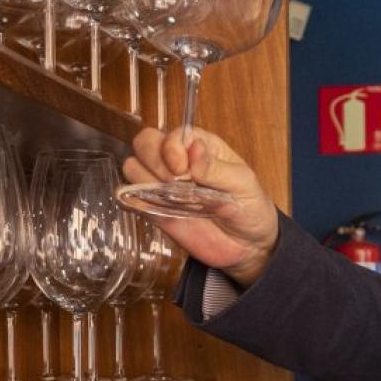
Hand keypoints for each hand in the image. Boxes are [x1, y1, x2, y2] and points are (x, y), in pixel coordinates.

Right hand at [123, 126, 279, 286]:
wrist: (248, 247)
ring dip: (145, 181)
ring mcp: (163, 185)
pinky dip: (134, 200)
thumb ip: (217, 168)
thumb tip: (194, 149)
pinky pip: (129, 197)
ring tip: (170, 198)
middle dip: (155, 161)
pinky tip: (157, 209)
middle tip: (174, 184)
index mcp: (201, 146)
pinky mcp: (154, 209)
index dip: (171, 148)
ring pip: (133, 167)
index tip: (182, 169)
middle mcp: (178, 161)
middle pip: (145, 142)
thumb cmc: (251, 208)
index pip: (172, 134)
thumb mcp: (243, 185)